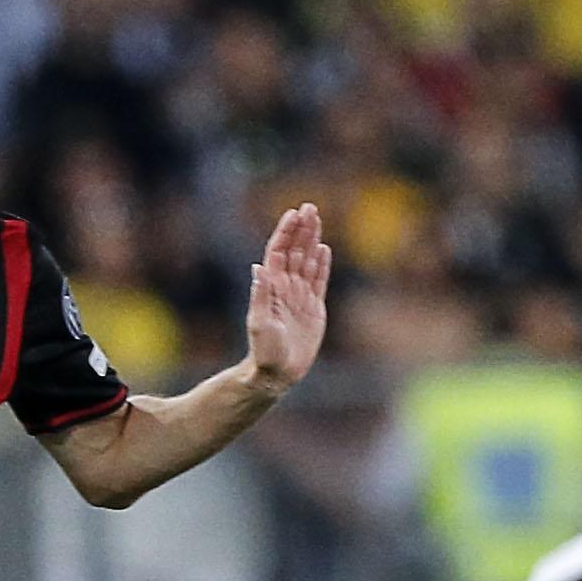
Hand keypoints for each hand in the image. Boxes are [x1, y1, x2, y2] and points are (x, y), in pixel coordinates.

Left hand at [243, 203, 330, 392]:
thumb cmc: (264, 351)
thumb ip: (260, 296)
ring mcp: (300, 297)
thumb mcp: (260, 323)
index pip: (279, 252)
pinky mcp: (313, 309)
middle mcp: (286, 288)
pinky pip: (319, 280)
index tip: (294, 213)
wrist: (277, 373)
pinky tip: (324, 248)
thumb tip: (258, 268)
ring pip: (308, 261)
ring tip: (317, 219)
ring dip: (312, 240)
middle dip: (302, 229)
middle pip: (295, 251)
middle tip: (309, 207)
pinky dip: (322, 264)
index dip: (287, 232)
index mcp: (272, 288)